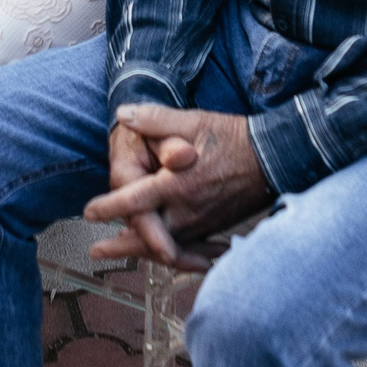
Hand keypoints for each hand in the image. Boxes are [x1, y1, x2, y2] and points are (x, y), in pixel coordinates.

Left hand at [85, 106, 274, 269]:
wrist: (276, 158)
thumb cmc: (234, 138)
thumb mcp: (194, 121)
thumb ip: (156, 120)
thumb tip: (124, 115)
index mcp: (178, 184)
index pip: (136, 200)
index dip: (110, 207)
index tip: (89, 212)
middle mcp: (188, 210)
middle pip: (148, 236)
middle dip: (122, 244)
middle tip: (96, 251)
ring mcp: (202, 223)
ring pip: (166, 245)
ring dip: (142, 249)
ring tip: (120, 250)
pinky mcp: (212, 227)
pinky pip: (185, 246)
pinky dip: (168, 250)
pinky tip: (160, 251)